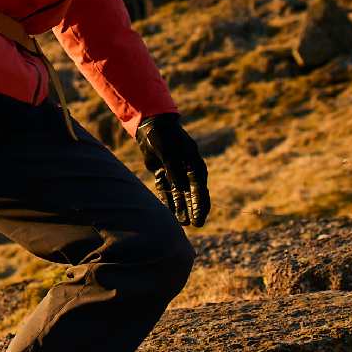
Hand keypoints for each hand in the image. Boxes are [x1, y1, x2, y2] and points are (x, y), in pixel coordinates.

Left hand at [136, 113, 210, 227]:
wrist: (151, 126)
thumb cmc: (164, 137)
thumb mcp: (169, 153)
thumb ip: (174, 171)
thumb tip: (181, 189)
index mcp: (194, 165)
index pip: (200, 189)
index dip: (200, 206)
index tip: (199, 219)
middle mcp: (187, 170)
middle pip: (192, 194)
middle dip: (194, 210)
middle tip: (196, 225)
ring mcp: (175, 172)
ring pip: (179, 194)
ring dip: (181, 208)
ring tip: (182, 223)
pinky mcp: (163, 172)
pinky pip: (166, 190)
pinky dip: (167, 200)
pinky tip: (169, 213)